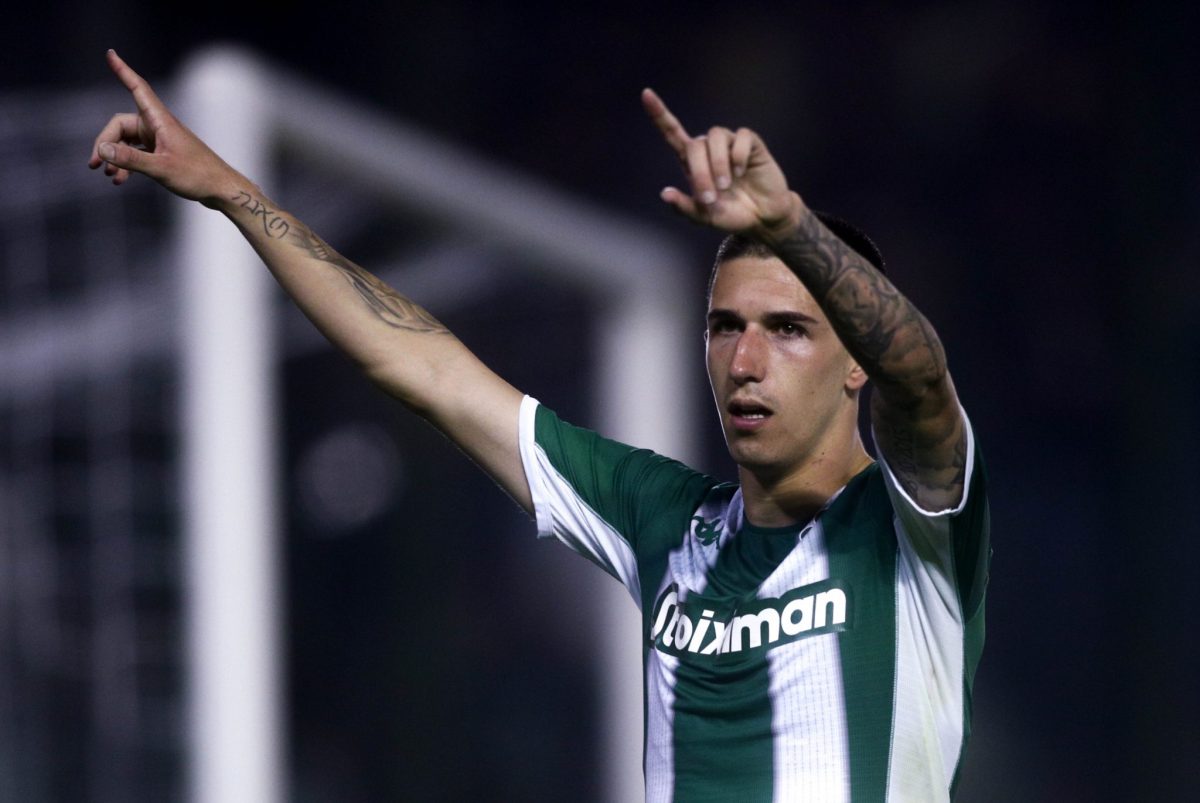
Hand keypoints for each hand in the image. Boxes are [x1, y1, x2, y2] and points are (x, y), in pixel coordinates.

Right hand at [88, 50, 239, 205]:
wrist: (222, 190)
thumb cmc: (198, 176)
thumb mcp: (161, 168)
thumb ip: (130, 159)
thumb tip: (102, 149)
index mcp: (160, 121)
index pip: (137, 88)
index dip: (123, 71)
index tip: (110, 53)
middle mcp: (159, 126)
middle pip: (121, 125)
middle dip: (105, 143)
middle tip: (94, 165)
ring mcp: (161, 139)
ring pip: (127, 141)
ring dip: (115, 156)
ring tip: (106, 175)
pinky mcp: (163, 153)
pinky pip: (137, 153)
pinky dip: (127, 164)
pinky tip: (120, 180)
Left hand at [642, 88, 802, 236]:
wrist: (763, 218)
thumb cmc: (731, 215)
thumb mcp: (704, 217)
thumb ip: (684, 207)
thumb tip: (665, 194)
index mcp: (693, 163)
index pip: (672, 132)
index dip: (660, 114)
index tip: (646, 94)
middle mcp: (709, 149)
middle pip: (695, 145)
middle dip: (700, 172)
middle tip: (710, 198)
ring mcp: (730, 144)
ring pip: (715, 137)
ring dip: (718, 163)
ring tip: (727, 185)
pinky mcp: (751, 143)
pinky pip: (741, 137)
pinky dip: (739, 155)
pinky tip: (743, 171)